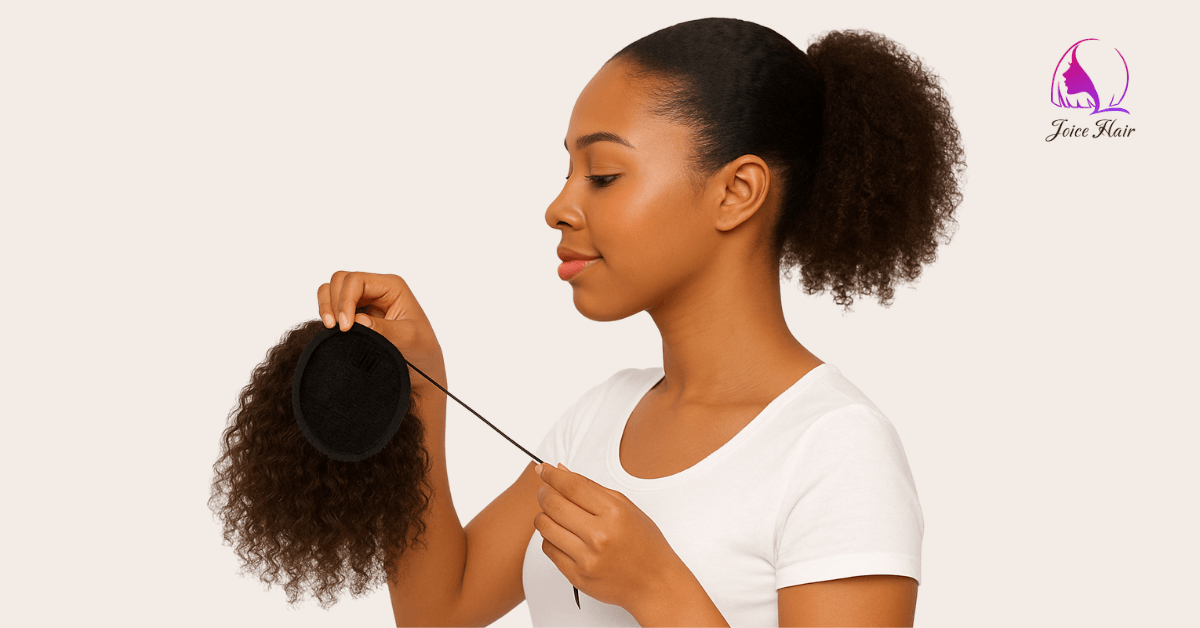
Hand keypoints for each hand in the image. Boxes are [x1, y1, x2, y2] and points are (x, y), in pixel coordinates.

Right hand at [316, 270, 446, 393]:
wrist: (422, 370)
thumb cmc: (421, 351)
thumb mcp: (408, 339)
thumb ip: (383, 328)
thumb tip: (357, 320)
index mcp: (392, 287)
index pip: (356, 280)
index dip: (345, 300)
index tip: (345, 327)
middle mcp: (377, 289)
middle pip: (340, 279)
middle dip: (333, 301)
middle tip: (335, 329)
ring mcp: (365, 300)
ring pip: (332, 289)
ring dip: (326, 306)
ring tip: (331, 329)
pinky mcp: (356, 314)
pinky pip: (332, 306)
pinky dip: (327, 314)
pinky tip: (333, 332)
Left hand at [533, 462, 685, 613]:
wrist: (654, 583)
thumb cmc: (644, 544)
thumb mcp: (626, 508)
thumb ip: (591, 488)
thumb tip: (561, 471)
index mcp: (614, 514)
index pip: (571, 486)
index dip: (552, 475)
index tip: (543, 470)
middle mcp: (599, 536)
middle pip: (553, 504)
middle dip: (544, 493)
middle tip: (546, 490)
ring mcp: (586, 558)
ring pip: (544, 527)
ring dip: (544, 516)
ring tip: (555, 514)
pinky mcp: (577, 576)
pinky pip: (548, 549)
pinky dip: (550, 538)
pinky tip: (562, 535)